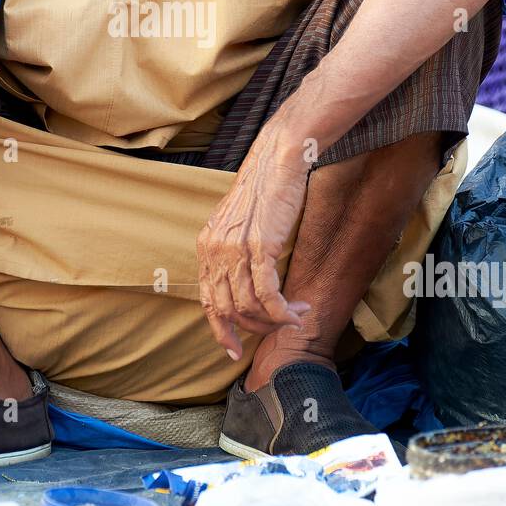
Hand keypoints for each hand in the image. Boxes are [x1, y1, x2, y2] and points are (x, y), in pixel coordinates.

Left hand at [196, 100, 311, 358]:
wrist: (279, 156)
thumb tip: (248, 279)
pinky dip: (283, 312)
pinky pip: (268, 295)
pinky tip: (298, 313)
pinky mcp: (261, 247)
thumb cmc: (267, 186)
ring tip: (296, 318)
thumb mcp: (241, 220)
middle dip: (249, 331)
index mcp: (207, 244)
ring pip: (248, 306)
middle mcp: (215, 249)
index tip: (234, 349)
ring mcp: (236, 249)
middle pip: (224, 308)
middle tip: (273, 336)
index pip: (207, 299)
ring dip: (274, 321)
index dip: (220, 328)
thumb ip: (237, 248)